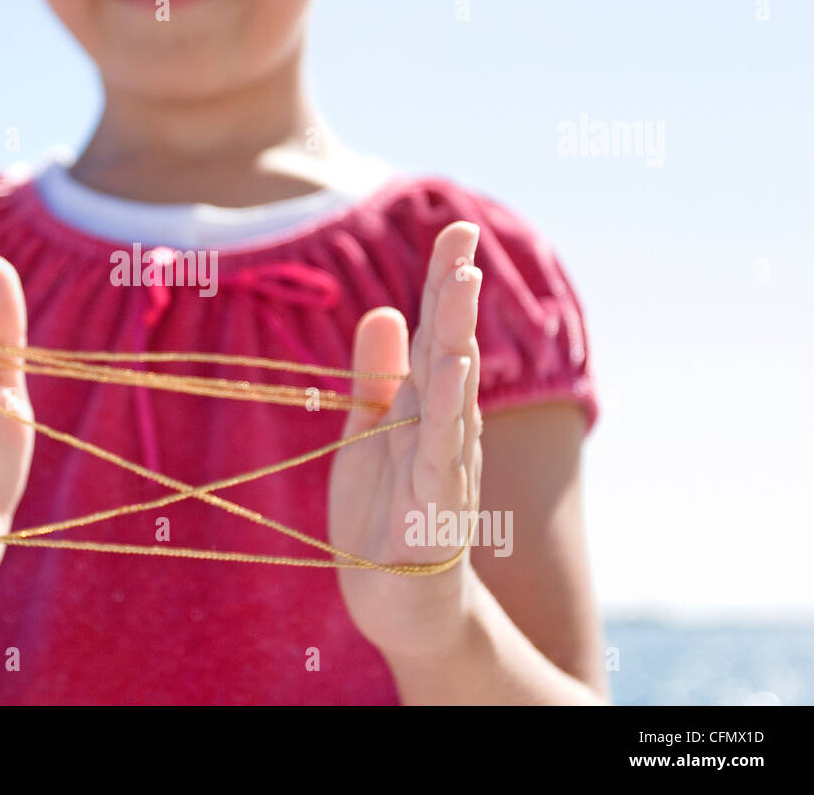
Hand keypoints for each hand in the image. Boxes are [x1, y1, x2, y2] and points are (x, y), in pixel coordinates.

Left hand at [328, 220, 483, 659]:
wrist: (399, 602)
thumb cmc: (385, 513)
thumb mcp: (370, 433)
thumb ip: (376, 377)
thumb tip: (383, 310)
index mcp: (423, 407)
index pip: (436, 335)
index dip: (442, 283)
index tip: (454, 229)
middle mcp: (443, 429)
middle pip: (451, 350)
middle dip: (455, 294)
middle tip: (463, 236)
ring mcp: (443, 468)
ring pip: (453, 394)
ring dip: (457, 337)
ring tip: (463, 286)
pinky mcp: (433, 511)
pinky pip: (440, 455)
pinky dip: (446, 413)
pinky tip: (455, 372)